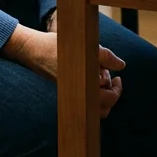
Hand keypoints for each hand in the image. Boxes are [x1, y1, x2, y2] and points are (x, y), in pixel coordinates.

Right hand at [1, 26, 125, 118]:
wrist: (34, 50)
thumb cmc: (60, 47)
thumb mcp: (87, 47)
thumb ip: (106, 57)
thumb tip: (121, 66)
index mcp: (84, 87)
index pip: (109, 98)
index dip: (117, 89)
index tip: (117, 78)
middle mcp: (77, 97)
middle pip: (103, 108)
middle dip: (111, 93)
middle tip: (112, 78)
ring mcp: (70, 98)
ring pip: (93, 109)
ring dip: (101, 96)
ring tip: (100, 76)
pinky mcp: (64, 97)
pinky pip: (83, 104)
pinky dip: (90, 95)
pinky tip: (89, 78)